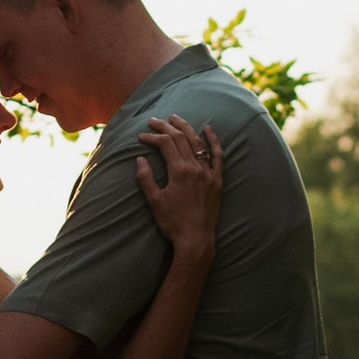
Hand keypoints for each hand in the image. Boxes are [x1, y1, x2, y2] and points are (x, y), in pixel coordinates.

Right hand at [136, 114, 222, 257]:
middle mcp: (195, 168)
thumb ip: (146, 179)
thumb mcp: (154, 201)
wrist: (196, 240)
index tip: (141, 137)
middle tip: (154, 120)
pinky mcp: (217, 181)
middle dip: (165, 127)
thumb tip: (139, 159)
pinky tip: (208, 129)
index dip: (152, 137)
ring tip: (175, 118)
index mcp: (179, 172)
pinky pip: (218, 156)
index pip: (165, 144)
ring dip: (186, 128)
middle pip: (180, 139)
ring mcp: (208, 173)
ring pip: (197, 143)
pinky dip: (214, 141)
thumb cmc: (173, 223)